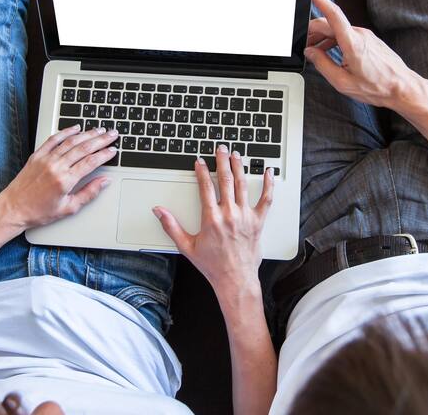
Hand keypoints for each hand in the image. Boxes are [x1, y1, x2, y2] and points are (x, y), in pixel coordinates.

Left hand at [0, 125, 117, 230]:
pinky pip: (54, 139)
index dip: (105, 154)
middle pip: (84, 148)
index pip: (91, 162)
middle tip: (112, 134)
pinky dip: (66, 132)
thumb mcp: (68, 208)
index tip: (114, 150)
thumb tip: (104, 181)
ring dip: (87, 134)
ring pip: (71, 141)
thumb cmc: (38, 212)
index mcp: (65, 180)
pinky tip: (75, 128)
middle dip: (101, 140)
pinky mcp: (37, 155)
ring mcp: (45, 159)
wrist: (13, 208)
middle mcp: (56, 166)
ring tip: (99, 130)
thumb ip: (89, 193)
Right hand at [153, 145, 273, 294]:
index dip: (201, 171)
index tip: (199, 161)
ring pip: (243, 185)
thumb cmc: (212, 265)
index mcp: (211, 218)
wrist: (235, 279)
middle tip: (220, 149)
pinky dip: (268, 184)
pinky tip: (268, 172)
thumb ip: (171, 226)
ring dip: (239, 167)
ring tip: (236, 154)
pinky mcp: (258, 221)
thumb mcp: (186, 246)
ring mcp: (245, 216)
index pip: (205, 187)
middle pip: (225, 180)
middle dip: (222, 161)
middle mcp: (229, 214)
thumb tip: (158, 211)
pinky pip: (266, 199)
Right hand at [305, 0, 423, 108]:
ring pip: (338, 29)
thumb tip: (310, 53)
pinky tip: (329, 52)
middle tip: (303, 42)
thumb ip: (322, 64)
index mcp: (352, 43)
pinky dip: (334, 40)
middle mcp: (360, 34)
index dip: (320, 1)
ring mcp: (366, 36)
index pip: (334, 15)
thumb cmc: (376, 87)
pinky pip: (347, 34)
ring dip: (323, 37)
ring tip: (314, 51)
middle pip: (330, 24)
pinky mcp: (369, 40)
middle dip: (313, 30)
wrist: (401, 88)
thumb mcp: (342, 82)